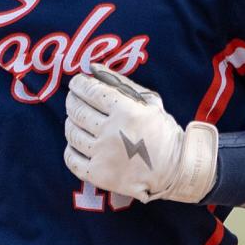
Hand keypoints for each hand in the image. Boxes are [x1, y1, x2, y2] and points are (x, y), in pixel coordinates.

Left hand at [63, 63, 217, 203]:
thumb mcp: (149, 101)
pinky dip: (71, 149)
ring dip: (71, 123)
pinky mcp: (99, 175)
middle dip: (72, 101)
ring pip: (72, 133)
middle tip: (74, 99)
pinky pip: (71, 159)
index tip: (77, 83)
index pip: (90, 91)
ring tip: (78, 121)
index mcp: (125, 111)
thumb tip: (93, 68)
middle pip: (77, 111)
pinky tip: (78, 144)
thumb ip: (121, 83)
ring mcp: (103, 156)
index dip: (79, 85)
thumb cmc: (162, 131)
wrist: (174, 169)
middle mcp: (112, 133)